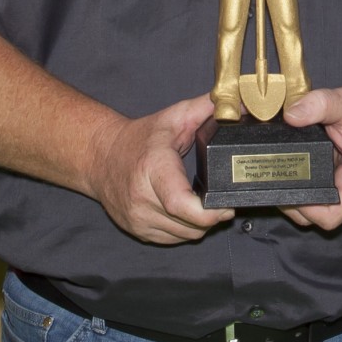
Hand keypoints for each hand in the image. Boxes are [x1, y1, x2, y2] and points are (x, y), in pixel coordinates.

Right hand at [83, 96, 231, 244]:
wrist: (100, 156)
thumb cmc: (139, 138)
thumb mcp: (174, 117)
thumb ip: (208, 107)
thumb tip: (241, 102)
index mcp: (153, 169)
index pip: (180, 203)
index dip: (208, 212)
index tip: (227, 205)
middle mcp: (142, 197)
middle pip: (190, 224)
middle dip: (212, 216)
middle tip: (223, 201)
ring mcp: (137, 218)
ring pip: (185, 236)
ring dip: (199, 225)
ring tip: (204, 205)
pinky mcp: (137, 230)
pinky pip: (173, 239)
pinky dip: (184, 229)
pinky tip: (186, 212)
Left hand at [278, 76, 341, 231]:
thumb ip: (316, 106)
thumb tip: (291, 116)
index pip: (330, 217)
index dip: (304, 210)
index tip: (287, 190)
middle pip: (319, 217)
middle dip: (295, 205)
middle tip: (276, 181)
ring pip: (317, 210)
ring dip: (298, 198)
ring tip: (282, 175)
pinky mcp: (341, 183)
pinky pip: (319, 195)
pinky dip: (304, 188)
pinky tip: (293, 172)